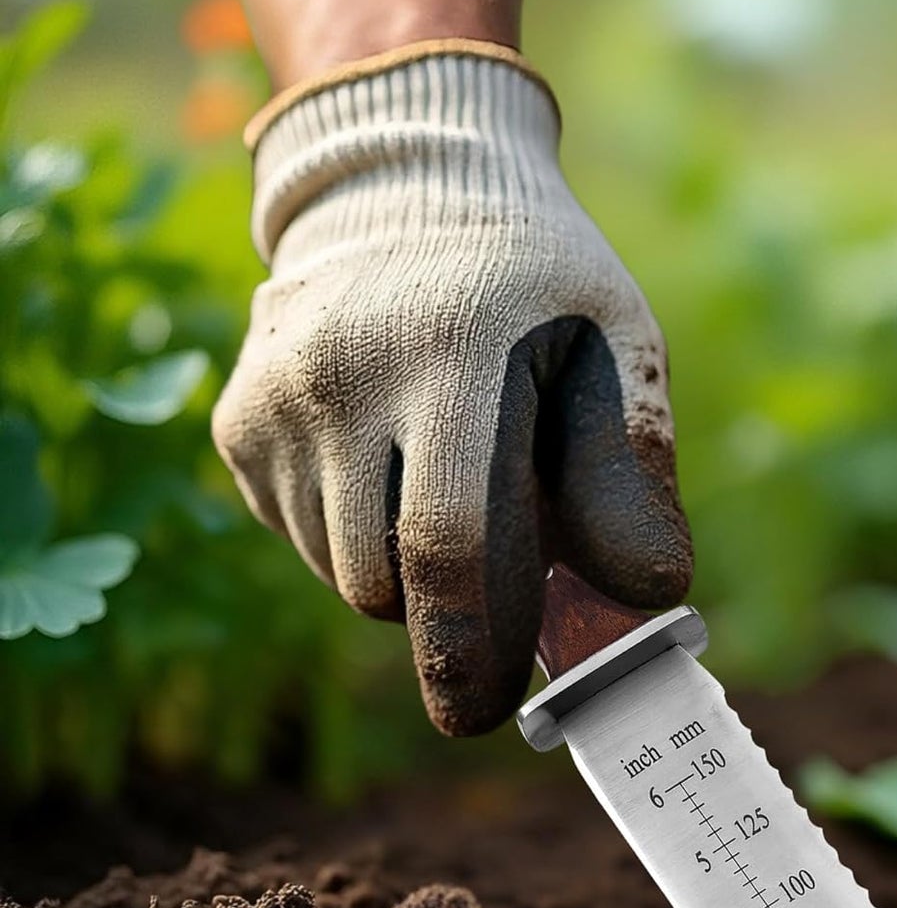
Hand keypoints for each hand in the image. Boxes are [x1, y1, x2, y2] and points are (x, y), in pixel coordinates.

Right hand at [213, 47, 691, 735]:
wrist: (411, 193)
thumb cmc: (539, 288)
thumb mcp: (614, 346)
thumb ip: (629, 471)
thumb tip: (647, 598)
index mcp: (455, 354)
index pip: (451, 541)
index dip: (470, 647)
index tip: (482, 714)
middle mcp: (343, 375)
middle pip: (386, 580)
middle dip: (450, 610)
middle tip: (501, 561)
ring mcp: (275, 398)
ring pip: (342, 573)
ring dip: (406, 569)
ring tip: (448, 476)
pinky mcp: (237, 421)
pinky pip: (301, 539)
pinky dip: (355, 534)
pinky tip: (389, 455)